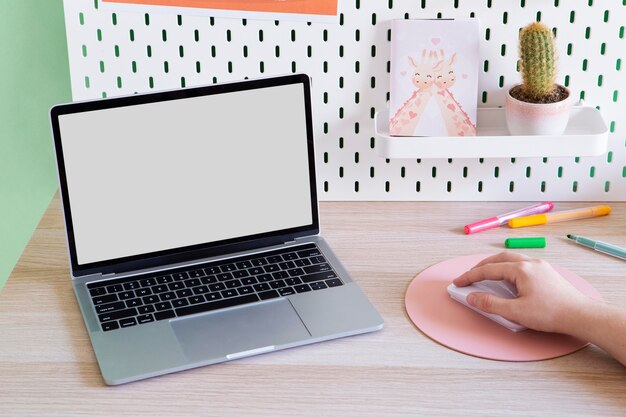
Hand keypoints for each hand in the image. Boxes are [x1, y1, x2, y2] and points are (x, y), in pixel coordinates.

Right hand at [452, 252, 595, 333]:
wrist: (581, 316)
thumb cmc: (553, 313)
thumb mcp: (516, 312)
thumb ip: (491, 304)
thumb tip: (473, 298)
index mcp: (521, 270)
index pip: (488, 270)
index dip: (470, 276)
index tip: (459, 282)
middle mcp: (531, 263)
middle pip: (499, 259)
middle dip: (481, 266)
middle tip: (470, 276)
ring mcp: (541, 267)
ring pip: (512, 259)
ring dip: (495, 265)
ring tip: (486, 274)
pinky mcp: (547, 273)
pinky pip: (522, 264)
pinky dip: (509, 268)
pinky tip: (509, 278)